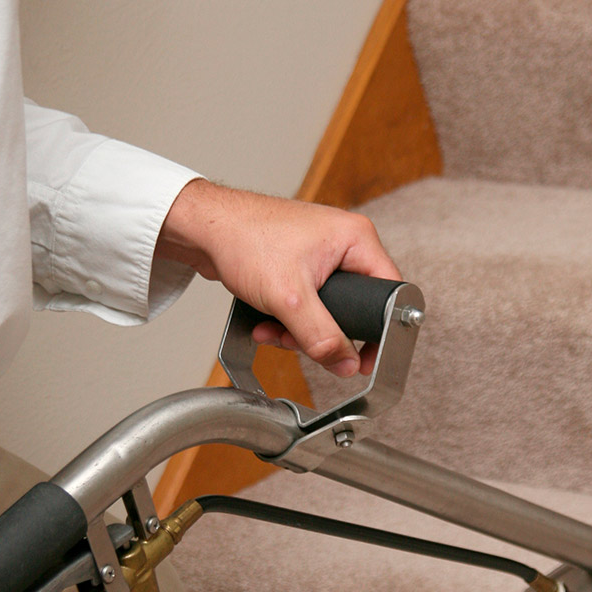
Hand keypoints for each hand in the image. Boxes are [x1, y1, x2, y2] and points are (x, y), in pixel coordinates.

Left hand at [156, 180, 401, 376]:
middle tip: (303, 340)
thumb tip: (346, 362)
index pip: (389, 295)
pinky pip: (306, 306)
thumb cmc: (245, 238)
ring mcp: (321, 256)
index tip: (363, 358)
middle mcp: (344, 244)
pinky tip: (267, 322)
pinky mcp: (300, 267)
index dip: (378, 332)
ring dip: (300, 331)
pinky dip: (288, 320)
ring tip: (275, 329)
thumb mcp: (290, 299)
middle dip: (323, 333)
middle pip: (355, 309)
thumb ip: (322, 336)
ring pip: (327, 312)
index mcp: (357, 239)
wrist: (203, 229)